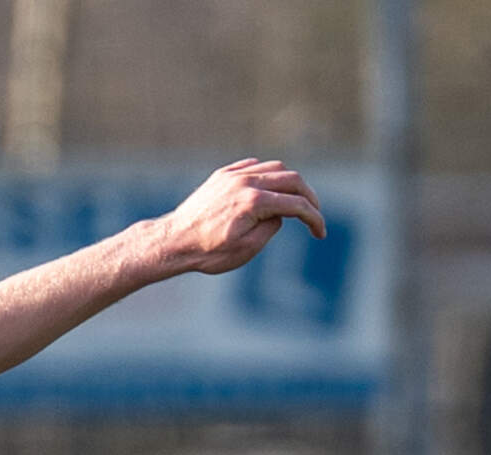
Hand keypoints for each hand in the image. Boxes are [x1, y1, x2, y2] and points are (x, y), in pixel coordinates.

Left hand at [146, 159, 324, 278]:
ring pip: (275, 167)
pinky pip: (253, 165)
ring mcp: (232, 175)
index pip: (297, 204)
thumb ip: (272, 226)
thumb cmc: (207, 252)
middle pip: (292, 179)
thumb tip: (282, 212)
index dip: (314, 218)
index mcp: (255, 201)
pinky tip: (270, 189)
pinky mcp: (221, 175)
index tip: (320, 233)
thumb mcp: (248, 248)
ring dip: (290, 183)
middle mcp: (246, 182)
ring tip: (294, 202)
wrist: (171, 243)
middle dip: (309, 197)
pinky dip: (268, 174)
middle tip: (313, 213)